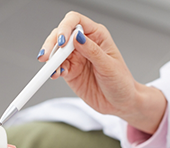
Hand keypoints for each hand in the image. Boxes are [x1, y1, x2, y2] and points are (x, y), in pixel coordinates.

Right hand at [39, 12, 166, 132]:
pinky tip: (55, 75)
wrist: (120, 103)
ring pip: (56, 51)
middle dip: (52, 44)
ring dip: (51, 59)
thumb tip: (77, 37)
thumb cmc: (121, 82)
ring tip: (51, 69)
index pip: (76, 21)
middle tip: (48, 57)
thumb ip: (92, 51)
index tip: (62, 41)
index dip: (65, 27)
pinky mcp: (70, 72)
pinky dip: (53, 70)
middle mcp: (84, 44)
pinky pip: (57, 67)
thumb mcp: (109, 66)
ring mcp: (76, 58)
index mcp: (97, 35)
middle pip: (61, 35)